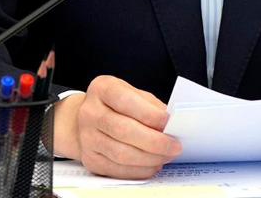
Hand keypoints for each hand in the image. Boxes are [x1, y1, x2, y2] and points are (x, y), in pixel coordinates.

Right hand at [54, 75, 182, 178]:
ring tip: (167, 156)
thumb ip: (150, 106)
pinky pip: (117, 170)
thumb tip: (171, 126)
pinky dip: (140, 170)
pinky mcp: (90, 160)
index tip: (169, 122)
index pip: (125, 101)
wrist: (85, 119)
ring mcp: (87, 138)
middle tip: (175, 146)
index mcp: (102, 89)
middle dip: (154, 141)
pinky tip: (153, 165)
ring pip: (121, 154)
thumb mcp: (132, 93)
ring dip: (149, 159)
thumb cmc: (116, 105)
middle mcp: (90, 113)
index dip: (149, 114)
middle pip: (123, 130)